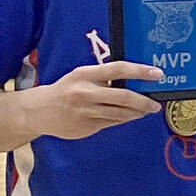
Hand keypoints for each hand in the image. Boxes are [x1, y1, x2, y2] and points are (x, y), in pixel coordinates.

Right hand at [27, 61, 163, 139]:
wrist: (38, 111)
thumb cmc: (66, 91)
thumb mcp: (81, 77)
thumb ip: (104, 78)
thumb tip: (136, 80)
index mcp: (84, 74)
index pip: (117, 69)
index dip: (140, 71)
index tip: (157, 73)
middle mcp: (85, 92)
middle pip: (123, 96)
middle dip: (144, 101)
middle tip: (155, 104)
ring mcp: (85, 111)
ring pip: (121, 113)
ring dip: (137, 113)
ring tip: (145, 110)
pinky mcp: (86, 126)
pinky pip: (112, 122)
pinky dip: (123, 119)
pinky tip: (127, 116)